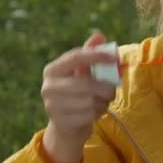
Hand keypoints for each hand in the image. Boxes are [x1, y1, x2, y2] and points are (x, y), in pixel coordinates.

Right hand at [40, 33, 116, 162]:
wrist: (67, 126)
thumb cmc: (78, 93)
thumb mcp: (82, 73)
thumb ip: (91, 54)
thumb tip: (99, 36)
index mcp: (52, 70)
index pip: (75, 57)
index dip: (96, 55)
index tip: (114, 57)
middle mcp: (48, 87)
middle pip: (86, 83)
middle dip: (106, 87)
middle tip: (113, 89)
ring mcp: (52, 106)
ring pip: (90, 101)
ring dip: (102, 102)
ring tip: (100, 101)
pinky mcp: (61, 122)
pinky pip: (89, 115)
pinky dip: (97, 113)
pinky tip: (94, 112)